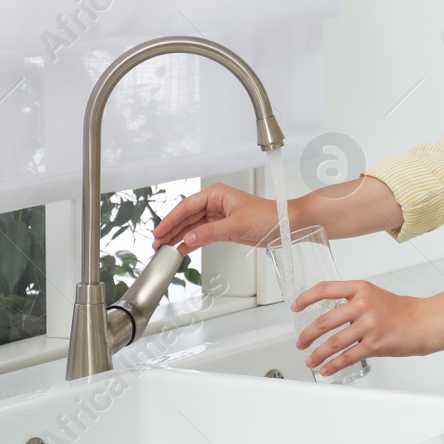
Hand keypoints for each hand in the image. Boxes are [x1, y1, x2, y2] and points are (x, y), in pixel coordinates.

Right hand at [152, 182, 280, 251]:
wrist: (286, 225)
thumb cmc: (268, 216)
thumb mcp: (236, 225)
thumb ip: (209, 232)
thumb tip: (188, 238)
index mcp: (217, 194)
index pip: (187, 206)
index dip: (170, 220)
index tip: (158, 232)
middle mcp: (215, 203)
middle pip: (186, 217)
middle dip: (171, 230)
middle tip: (157, 244)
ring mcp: (218, 216)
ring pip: (192, 227)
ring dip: (179, 237)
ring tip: (164, 249)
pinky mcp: (223, 228)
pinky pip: (201, 234)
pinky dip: (191, 242)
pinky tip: (181, 250)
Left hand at [292, 280, 440, 377]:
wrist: (424, 322)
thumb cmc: (401, 310)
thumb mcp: (374, 295)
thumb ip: (352, 301)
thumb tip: (327, 316)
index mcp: (361, 288)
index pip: (325, 289)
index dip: (305, 298)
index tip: (295, 307)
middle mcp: (363, 305)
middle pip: (324, 321)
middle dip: (307, 335)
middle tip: (300, 343)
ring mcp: (369, 325)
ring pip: (332, 342)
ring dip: (317, 354)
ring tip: (310, 360)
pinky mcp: (374, 345)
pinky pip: (347, 357)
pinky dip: (333, 365)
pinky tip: (326, 369)